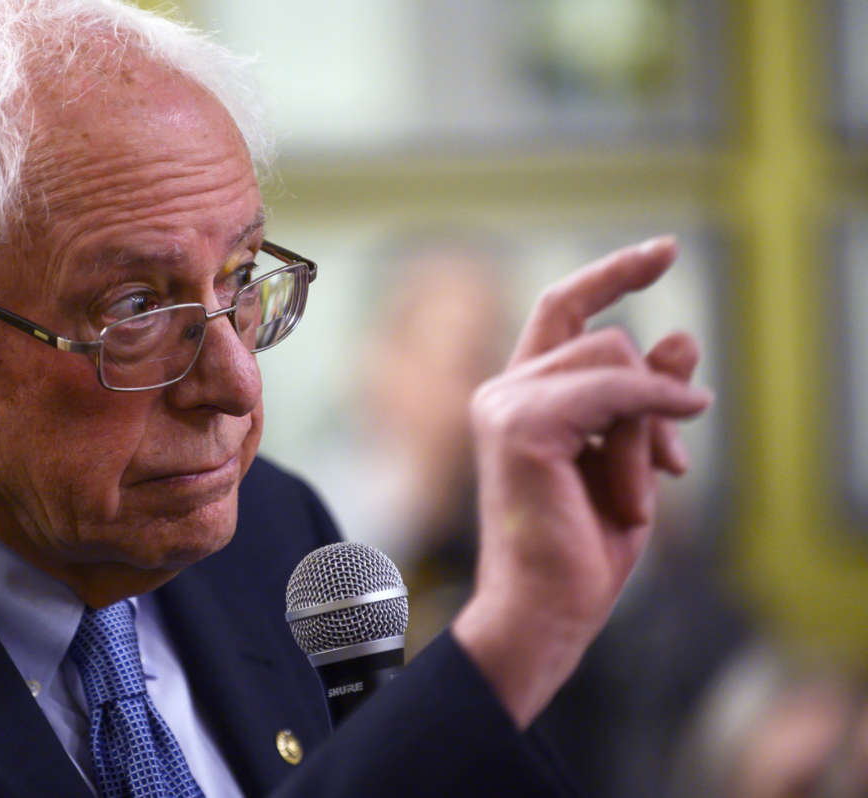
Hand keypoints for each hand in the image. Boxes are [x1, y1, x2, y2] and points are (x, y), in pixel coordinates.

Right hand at [450, 236, 711, 727]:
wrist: (546, 608)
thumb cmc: (580, 544)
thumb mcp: (631, 458)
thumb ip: (646, 399)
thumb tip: (682, 337)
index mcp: (521, 396)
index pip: (563, 309)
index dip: (614, 274)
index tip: (666, 250)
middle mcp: (503, 391)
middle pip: (607, 338)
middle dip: (652, 399)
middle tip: (668, 470)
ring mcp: (505, 404)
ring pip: (615, 359)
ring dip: (647, 430)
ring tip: (635, 497)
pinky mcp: (521, 425)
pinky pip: (615, 390)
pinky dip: (653, 413)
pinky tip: (669, 460)